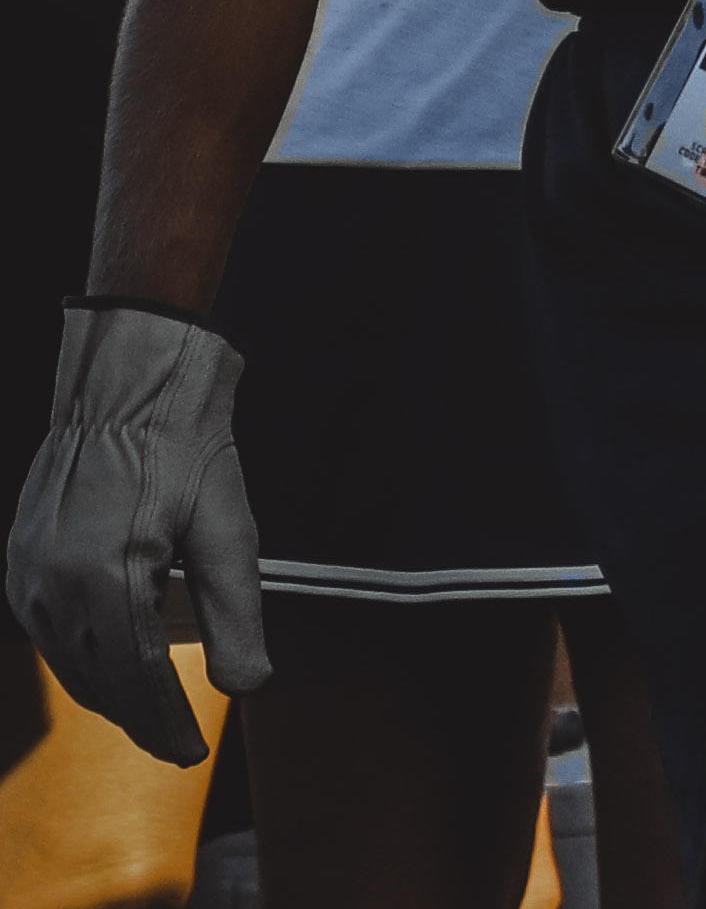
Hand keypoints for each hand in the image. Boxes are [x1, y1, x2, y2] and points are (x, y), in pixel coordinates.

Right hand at [7, 304, 265, 761]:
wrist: (128, 385)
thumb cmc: (186, 449)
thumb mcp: (228, 531)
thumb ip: (236, 613)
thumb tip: (251, 686)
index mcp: (105, 581)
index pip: (134, 681)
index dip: (162, 724)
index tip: (190, 753)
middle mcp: (54, 586)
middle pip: (97, 679)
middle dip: (137, 717)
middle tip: (174, 744)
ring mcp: (29, 574)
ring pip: (69, 659)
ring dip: (107, 691)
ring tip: (146, 713)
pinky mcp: (20, 559)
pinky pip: (50, 628)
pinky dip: (81, 655)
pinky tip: (106, 663)